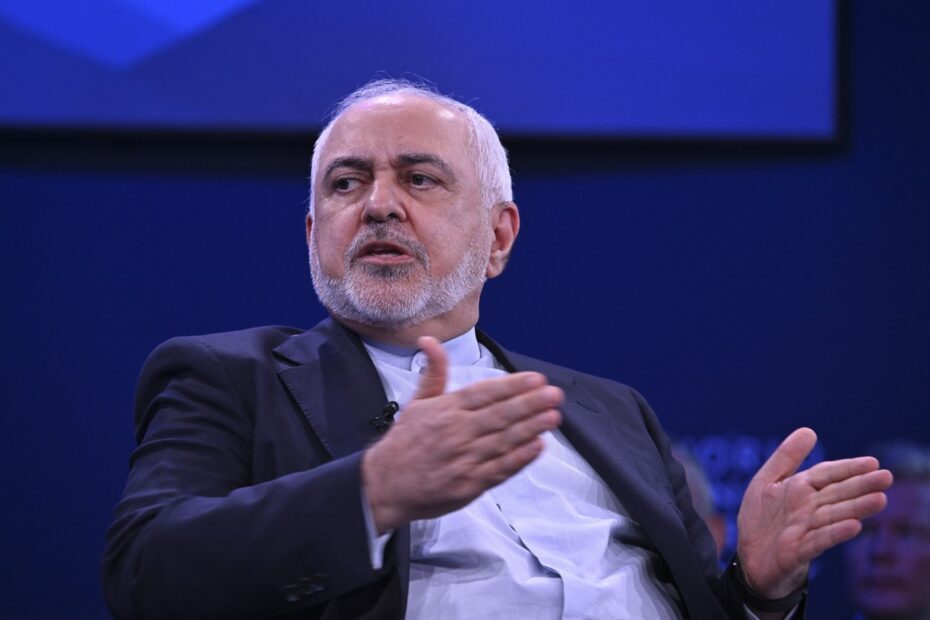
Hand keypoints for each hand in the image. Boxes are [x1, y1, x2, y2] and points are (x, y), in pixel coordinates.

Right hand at [362, 336, 562, 533]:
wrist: (384, 485)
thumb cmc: (404, 443)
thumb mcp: (416, 402)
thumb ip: (433, 372)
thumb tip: (429, 340)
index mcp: (445, 410)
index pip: (484, 392)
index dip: (512, 385)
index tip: (535, 379)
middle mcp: (456, 432)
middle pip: (500, 415)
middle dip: (530, 403)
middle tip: (554, 394)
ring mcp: (463, 459)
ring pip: (504, 440)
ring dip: (531, 428)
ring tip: (553, 416)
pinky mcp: (468, 484)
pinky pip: (499, 469)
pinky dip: (520, 458)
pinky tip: (537, 446)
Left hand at [736, 427, 892, 597]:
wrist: (749, 559)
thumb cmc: (761, 519)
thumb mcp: (766, 482)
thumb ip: (786, 457)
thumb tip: (810, 430)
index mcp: (800, 489)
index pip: (827, 475)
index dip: (847, 468)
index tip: (872, 462)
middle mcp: (807, 509)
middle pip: (837, 494)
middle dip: (860, 486)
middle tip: (887, 477)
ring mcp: (805, 530)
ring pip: (833, 516)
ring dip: (856, 508)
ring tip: (879, 499)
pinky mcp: (798, 551)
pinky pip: (818, 541)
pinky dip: (834, 533)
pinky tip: (854, 526)